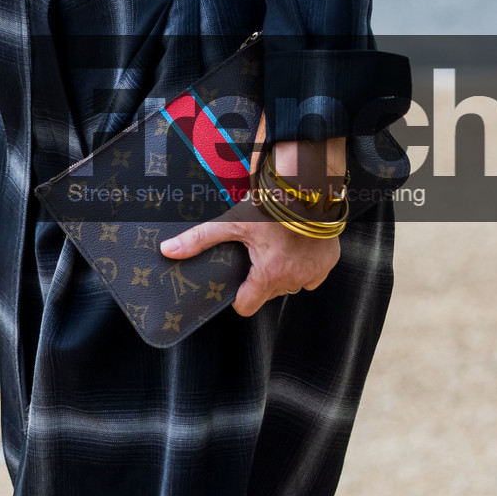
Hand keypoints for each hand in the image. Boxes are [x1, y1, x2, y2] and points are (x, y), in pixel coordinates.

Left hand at [160, 210, 338, 317]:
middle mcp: (293, 280)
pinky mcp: (328, 264)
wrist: (310, 188)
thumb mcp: (232, 222)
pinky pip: (312, 275)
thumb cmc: (273, 205)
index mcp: (268, 275)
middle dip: (261, 279)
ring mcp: (313, 273)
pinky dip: (305, 266)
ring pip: (291, 285)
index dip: (239, 296)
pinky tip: (297, 249)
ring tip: (277, 249)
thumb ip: (199, 239)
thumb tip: (168, 250)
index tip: (238, 281)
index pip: (246, 307)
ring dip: (283, 273)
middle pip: (268, 293)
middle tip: (257, 254)